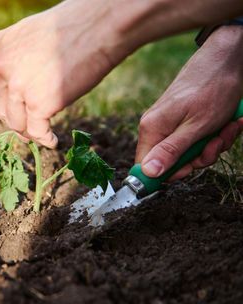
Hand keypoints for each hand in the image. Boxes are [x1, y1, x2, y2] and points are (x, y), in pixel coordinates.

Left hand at [0, 0, 127, 147]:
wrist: (97, 26)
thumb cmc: (70, 28)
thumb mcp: (26, 37)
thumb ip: (13, 60)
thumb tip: (13, 91)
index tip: (9, 113)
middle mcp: (0, 69)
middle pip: (2, 108)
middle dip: (15, 120)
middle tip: (29, 128)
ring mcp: (18, 87)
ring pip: (16, 123)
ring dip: (29, 132)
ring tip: (42, 133)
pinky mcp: (38, 104)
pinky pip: (36, 131)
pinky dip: (45, 139)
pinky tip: (53, 141)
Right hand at [136, 26, 242, 180]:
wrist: (227, 59)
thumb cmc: (212, 89)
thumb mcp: (195, 127)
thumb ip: (171, 151)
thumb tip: (147, 173)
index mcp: (151, 130)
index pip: (145, 168)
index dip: (168, 174)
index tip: (190, 168)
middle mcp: (157, 128)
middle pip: (171, 163)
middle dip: (199, 158)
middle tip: (215, 143)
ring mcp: (171, 124)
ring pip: (188, 153)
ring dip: (212, 146)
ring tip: (226, 127)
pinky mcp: (184, 121)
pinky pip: (197, 141)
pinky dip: (215, 135)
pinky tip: (228, 123)